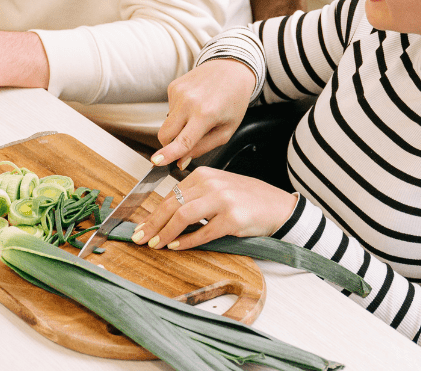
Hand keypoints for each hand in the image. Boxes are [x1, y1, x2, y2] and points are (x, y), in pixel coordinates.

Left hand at [131, 167, 297, 249]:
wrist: (278, 206)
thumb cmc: (248, 199)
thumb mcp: (219, 189)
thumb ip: (195, 197)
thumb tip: (166, 216)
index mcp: (204, 174)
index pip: (170, 195)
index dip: (153, 213)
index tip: (143, 227)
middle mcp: (211, 184)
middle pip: (172, 204)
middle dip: (153, 224)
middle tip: (141, 238)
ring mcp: (222, 200)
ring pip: (183, 216)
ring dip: (166, 233)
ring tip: (156, 244)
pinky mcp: (232, 218)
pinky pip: (203, 232)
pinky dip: (187, 241)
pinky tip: (177, 246)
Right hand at [152, 59, 255, 167]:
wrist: (231, 68)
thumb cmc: (233, 100)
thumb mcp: (226, 130)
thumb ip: (203, 147)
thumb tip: (181, 161)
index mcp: (205, 114)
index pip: (183, 140)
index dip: (168, 153)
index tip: (156, 162)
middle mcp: (188, 102)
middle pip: (165, 134)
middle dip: (169, 144)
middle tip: (185, 142)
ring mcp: (178, 92)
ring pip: (167, 123)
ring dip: (179, 125)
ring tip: (199, 113)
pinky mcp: (173, 86)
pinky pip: (170, 109)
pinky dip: (180, 111)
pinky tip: (194, 103)